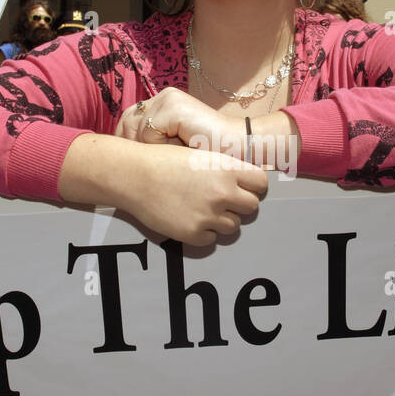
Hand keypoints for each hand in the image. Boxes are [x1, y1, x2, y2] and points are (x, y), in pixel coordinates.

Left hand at [115, 89, 245, 157]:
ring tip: (172, 156)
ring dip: (151, 149)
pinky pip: (150, 133)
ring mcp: (169, 99)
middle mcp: (163, 95)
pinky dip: (161, 148)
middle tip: (152, 163)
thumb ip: (150, 141)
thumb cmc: (209, 152)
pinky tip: (179, 151)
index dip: (125, 143)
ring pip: (136, 131)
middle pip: (126, 124)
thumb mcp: (173, 145)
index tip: (134, 162)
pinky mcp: (175, 107)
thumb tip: (118, 152)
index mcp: (162, 101)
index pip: (126, 120)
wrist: (239, 148)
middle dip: (134, 147)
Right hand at [117, 142, 267, 246]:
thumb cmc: (163, 161)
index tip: (243, 187)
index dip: (252, 185)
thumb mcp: (200, 156)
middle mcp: (223, 193)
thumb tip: (244, 183)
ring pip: (233, 226)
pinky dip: (203, 232)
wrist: (134, 176)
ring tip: (201, 208)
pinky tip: (189, 218)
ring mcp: (209, 216)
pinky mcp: (193, 234)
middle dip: (239, 204)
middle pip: (251, 207)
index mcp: (227, 169)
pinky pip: (212, 239)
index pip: (260, 183)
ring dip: (221, 220)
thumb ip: (225, 169)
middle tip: (221, 200)